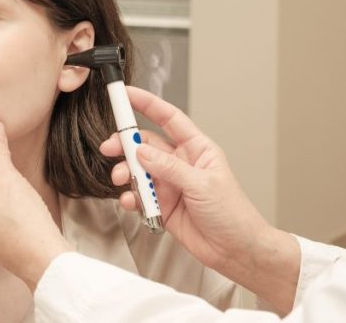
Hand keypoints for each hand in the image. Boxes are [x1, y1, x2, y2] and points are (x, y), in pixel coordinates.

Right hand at [101, 87, 300, 310]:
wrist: (235, 250)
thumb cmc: (232, 213)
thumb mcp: (202, 184)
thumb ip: (169, 168)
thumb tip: (142, 151)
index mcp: (197, 149)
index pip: (169, 119)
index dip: (147, 104)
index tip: (126, 94)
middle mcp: (181, 164)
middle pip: (147, 145)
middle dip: (126, 145)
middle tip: (110, 148)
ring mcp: (170, 185)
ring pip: (139, 171)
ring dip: (126, 173)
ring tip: (121, 180)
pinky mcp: (162, 206)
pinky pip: (139, 196)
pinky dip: (130, 197)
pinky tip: (130, 201)